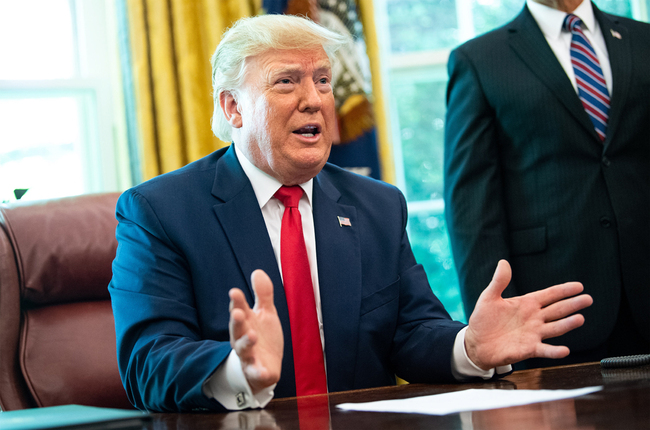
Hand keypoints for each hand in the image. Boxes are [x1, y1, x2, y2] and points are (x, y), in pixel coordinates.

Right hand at [229, 269, 283, 392]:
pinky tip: (263, 370)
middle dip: (237, 321)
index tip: (234, 292)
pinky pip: (256, 372)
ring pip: (244, 349)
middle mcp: (243, 338)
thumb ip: (263, 294)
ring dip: (247, 342)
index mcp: (245, 322)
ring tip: (252, 336)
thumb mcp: (266, 313)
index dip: (237, 302)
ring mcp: (249, 355)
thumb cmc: (262, 337)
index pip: (239, 309)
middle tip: (238, 313)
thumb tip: (257, 271)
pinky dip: (258, 371)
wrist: (265, 367)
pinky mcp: (257, 370)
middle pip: (237, 329)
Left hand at [465, 260, 592, 369]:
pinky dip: (554, 351)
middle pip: (558, 310)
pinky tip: (564, 350)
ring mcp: (534, 334)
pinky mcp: (529, 349)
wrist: (476, 343)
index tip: (579, 286)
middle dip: (573, 304)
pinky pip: (545, 350)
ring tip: (579, 319)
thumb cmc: (484, 320)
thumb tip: (503, 262)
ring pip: (555, 328)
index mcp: (526, 304)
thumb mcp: (489, 297)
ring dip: (567, 325)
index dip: (563, 290)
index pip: (549, 295)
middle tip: (588, 299)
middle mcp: (534, 318)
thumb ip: (499, 281)